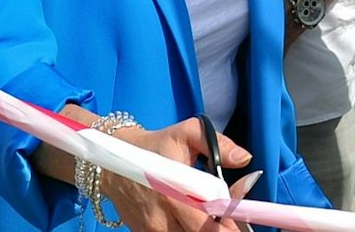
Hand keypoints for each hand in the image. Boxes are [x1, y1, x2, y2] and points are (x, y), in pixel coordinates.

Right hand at [97, 118, 252, 231]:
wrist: (111, 160)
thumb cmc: (154, 145)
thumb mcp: (186, 133)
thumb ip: (218, 144)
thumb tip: (244, 158)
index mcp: (174, 193)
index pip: (208, 224)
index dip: (228, 225)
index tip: (239, 221)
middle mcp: (162, 217)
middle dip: (220, 230)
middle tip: (229, 220)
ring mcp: (151, 230)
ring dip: (201, 231)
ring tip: (209, 218)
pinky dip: (184, 231)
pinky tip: (189, 220)